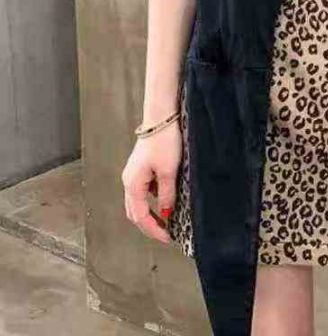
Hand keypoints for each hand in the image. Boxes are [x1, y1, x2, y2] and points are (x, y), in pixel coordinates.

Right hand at [121, 120, 181, 243]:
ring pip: (137, 202)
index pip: (140, 216)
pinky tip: (164, 201)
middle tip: (166, 234)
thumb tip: (166, 213)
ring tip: (165, 222)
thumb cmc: (164, 141)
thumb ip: (166, 194)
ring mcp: (133, 174)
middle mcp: (128, 181)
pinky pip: (143, 191)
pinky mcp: (140, 168)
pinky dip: (150, 202)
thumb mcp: (169, 171)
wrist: (161, 118)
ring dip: (149, 215)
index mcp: (133, 184)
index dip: (153, 230)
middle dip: (149, 226)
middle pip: (135, 212)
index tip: (167, 238)